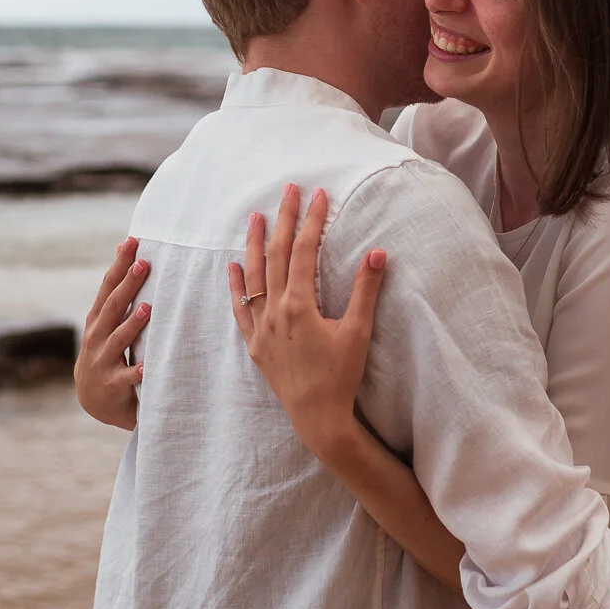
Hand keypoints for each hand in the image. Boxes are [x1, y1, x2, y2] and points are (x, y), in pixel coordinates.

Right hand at [74, 236, 148, 430]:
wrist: (93, 400)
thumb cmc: (106, 352)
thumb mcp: (106, 323)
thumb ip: (115, 293)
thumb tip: (124, 250)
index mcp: (98, 320)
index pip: (107, 287)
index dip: (118, 265)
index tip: (131, 243)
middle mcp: (97, 337)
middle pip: (113, 307)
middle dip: (127, 286)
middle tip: (143, 265)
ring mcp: (103, 360)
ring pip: (119, 339)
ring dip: (132, 324)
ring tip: (147, 308)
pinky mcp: (112, 384)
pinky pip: (127, 377)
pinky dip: (137, 371)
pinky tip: (148, 366)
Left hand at [229, 184, 386, 466]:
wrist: (318, 417)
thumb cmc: (341, 376)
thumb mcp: (358, 332)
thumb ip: (365, 290)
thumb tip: (377, 252)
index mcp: (299, 306)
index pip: (303, 252)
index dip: (311, 220)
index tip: (318, 195)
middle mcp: (274, 312)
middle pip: (275, 256)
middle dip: (283, 220)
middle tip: (288, 190)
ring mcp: (260, 328)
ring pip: (252, 277)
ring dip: (253, 244)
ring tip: (254, 217)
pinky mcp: (254, 344)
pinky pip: (240, 308)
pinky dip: (236, 285)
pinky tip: (232, 266)